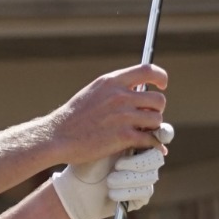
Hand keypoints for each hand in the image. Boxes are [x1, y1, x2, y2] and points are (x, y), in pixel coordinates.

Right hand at [49, 64, 168, 165]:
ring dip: (153, 127)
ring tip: (144, 131)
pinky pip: (150, 139)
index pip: (148, 70)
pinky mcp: (123, 137)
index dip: (160, 77)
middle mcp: (120, 96)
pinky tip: (154, 147)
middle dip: (156, 110)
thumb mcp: (93, 92)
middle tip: (147, 117)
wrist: (57, 136)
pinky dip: (154, 145)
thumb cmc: (73, 117)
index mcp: (112, 82)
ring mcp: (123, 116)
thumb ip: (115, 89)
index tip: (161, 85)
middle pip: (158, 99)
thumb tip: (137, 91)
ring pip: (157, 119)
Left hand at [51, 124, 173, 218]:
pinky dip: (126, 192)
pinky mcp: (140, 196)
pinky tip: (111, 192)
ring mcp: (144, 177)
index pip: (161, 133)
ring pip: (151, 176)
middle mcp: (145, 158)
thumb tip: (139, 118)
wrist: (74, 186)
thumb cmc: (85, 158)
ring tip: (110, 180)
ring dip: (127, 178)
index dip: (163, 133)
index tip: (159, 134)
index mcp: (139, 139)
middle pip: (157, 157)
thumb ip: (122, 126)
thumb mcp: (102, 139)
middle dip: (137, 162)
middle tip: (118, 165)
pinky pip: (144, 192)